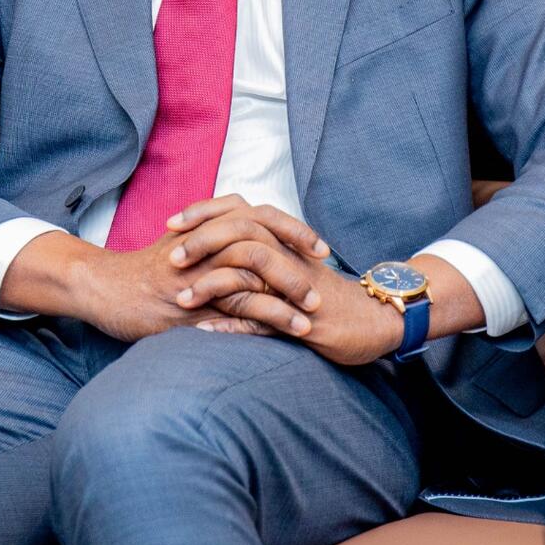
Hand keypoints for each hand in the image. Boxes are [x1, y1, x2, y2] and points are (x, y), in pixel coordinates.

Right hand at [7, 196, 329, 342]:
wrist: (101, 285)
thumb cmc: (145, 267)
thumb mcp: (184, 240)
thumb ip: (217, 231)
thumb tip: (255, 230)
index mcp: (207, 227)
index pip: (261, 218)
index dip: (294, 231)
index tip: (322, 249)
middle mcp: (202, 248)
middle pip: (259, 247)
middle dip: (295, 271)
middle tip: (320, 292)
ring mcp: (192, 279)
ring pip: (245, 283)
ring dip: (281, 306)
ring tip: (308, 324)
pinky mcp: (181, 310)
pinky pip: (222, 317)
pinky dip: (250, 328)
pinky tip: (273, 341)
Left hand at [166, 199, 404, 364]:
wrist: (374, 319)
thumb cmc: (325, 295)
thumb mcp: (290, 267)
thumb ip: (259, 252)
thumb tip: (219, 246)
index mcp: (282, 238)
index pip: (238, 212)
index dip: (203, 214)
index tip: (171, 223)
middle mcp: (288, 254)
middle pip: (240, 231)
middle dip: (201, 241)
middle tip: (169, 257)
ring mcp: (295, 285)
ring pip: (248, 270)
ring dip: (210, 284)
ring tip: (181, 299)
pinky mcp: (302, 318)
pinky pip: (262, 317)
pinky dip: (231, 324)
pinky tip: (204, 332)